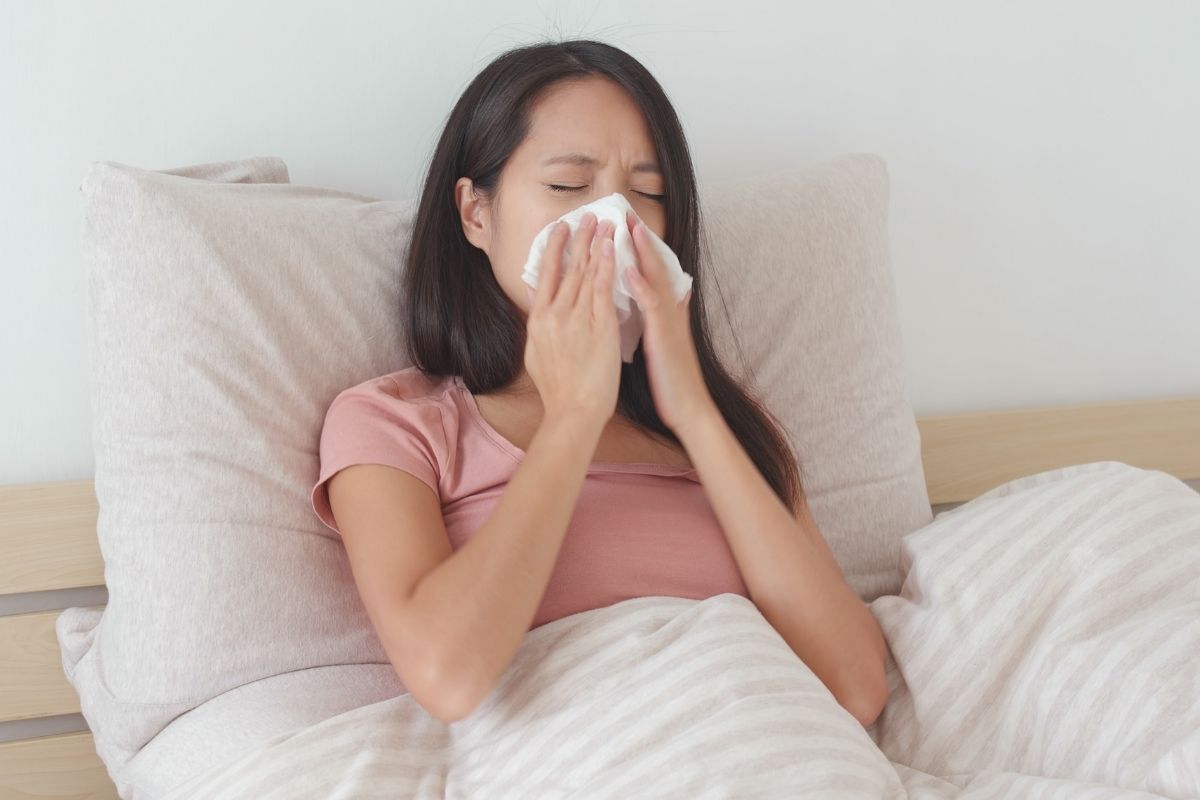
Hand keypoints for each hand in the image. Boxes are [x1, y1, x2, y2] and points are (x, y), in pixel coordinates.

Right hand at [522, 212, 621, 426]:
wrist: (572, 411)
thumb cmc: (557, 390)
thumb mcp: (536, 353)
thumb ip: (536, 323)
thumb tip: (533, 298)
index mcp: (539, 320)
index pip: (546, 275)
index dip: (555, 248)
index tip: (561, 228)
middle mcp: (555, 314)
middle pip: (567, 268)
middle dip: (578, 239)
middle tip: (586, 215)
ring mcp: (577, 318)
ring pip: (585, 273)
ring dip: (594, 244)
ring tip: (602, 221)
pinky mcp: (599, 326)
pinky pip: (602, 288)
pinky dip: (606, 265)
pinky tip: (610, 247)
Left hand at [623, 210, 711, 432]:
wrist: (687, 407)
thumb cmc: (669, 378)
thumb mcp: (657, 342)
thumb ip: (649, 320)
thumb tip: (638, 305)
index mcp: (665, 310)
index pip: (651, 271)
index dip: (639, 246)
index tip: (623, 223)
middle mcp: (669, 309)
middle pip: (654, 266)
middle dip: (639, 238)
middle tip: (624, 211)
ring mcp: (668, 321)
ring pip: (655, 278)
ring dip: (642, 252)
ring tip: (628, 227)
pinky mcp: (664, 336)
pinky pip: (652, 307)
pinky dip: (641, 287)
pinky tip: (628, 272)